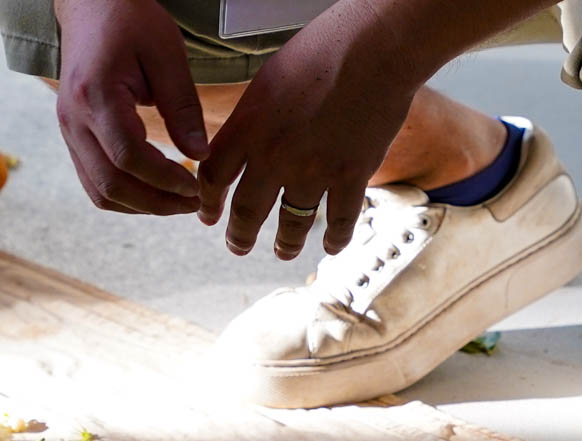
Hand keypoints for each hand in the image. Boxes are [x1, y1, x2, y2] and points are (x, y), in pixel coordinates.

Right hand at [54, 0, 211, 214]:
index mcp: (95, 96)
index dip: (164, 180)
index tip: (195, 186)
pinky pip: (93, 180)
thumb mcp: (166, 55)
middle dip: (155, 203)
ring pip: (99, 191)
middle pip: (110, 184)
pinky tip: (154, 191)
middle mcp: (73, 119)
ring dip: (140, 206)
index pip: (128, 157)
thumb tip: (200, 155)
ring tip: (176, 202)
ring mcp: (67, 130)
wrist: (92, 4)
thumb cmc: (131, 21)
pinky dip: (124, 195)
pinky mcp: (72, 136)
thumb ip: (182, 107)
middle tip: (192, 204)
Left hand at [198, 13, 418, 257]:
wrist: (373, 49)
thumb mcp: (269, 79)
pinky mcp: (352, 176)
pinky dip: (335, 239)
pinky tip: (332, 246)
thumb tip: (245, 141)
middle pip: (247, 211)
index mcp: (248, 127)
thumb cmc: (322, 50)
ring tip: (283, 251)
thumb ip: (254, 117)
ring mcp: (314, 171)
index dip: (208, 202)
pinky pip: (340, 221)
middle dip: (239, 236)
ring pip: (292, 224)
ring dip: (285, 243)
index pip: (214, 178)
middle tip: (237, 246)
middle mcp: (274, 156)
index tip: (208, 216)